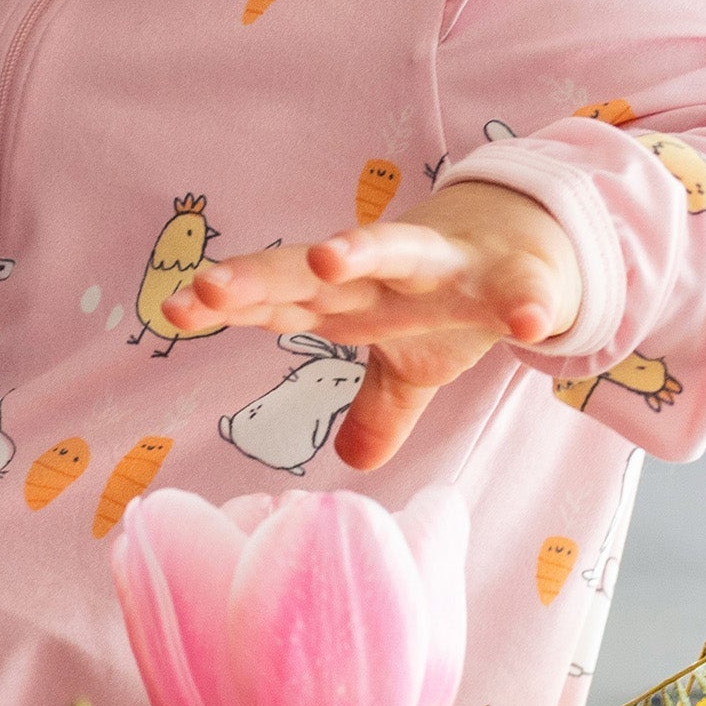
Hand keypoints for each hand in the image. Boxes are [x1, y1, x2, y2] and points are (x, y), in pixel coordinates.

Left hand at [167, 181, 580, 470]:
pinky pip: (517, 289)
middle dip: (260, 276)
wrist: (533, 242)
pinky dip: (522, 301)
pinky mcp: (511, 273)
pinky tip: (525, 321)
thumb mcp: (410, 364)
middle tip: (209, 286)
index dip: (225, 305)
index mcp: (349, 298)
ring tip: (331, 257)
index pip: (274, 298)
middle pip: (310, 271)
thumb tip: (352, 463)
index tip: (172, 309)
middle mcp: (384, 275)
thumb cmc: (448, 301)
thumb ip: (376, 408)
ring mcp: (446, 267)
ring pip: (399, 250)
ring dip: (364, 248)